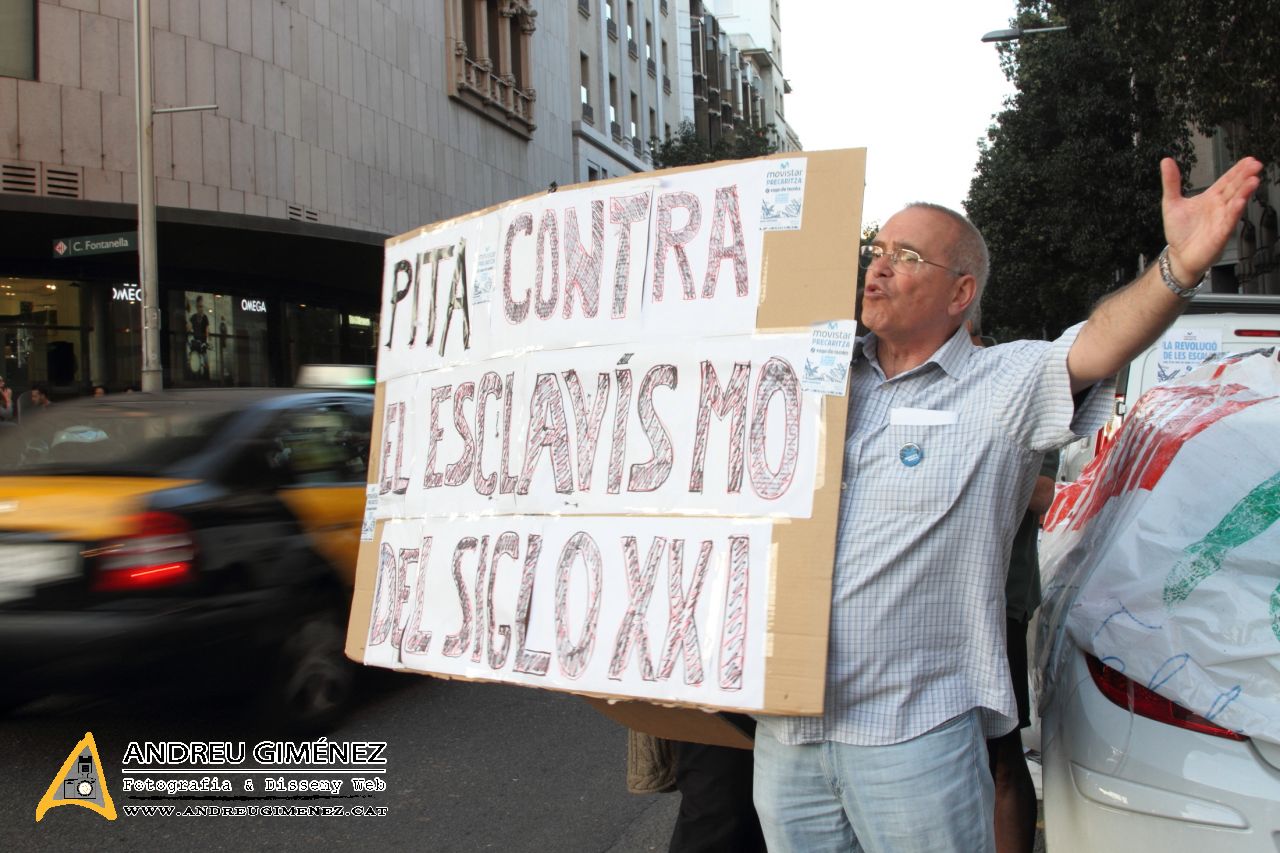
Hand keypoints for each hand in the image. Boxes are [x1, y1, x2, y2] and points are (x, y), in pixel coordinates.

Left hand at [1161, 156, 1262, 282]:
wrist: (1178, 255)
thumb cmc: (1179, 231)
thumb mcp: (1171, 202)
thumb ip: (1171, 182)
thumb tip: (1166, 161)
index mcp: (1210, 198)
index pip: (1227, 181)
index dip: (1238, 170)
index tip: (1249, 159)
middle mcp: (1220, 207)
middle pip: (1235, 189)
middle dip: (1245, 177)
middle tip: (1255, 165)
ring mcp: (1222, 220)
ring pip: (1236, 203)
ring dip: (1245, 192)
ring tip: (1253, 180)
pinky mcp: (1221, 234)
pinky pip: (1229, 221)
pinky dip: (1234, 212)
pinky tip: (1240, 202)